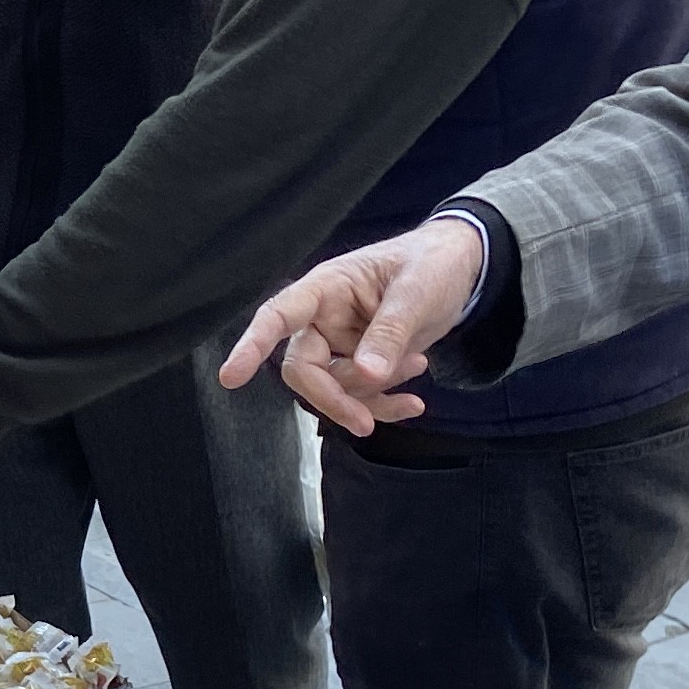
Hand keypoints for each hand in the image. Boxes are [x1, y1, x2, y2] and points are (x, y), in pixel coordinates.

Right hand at [218, 216, 483, 435]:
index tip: (230, 377)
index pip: (279, 315)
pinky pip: (358, 394)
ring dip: (373, 394)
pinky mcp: (360, 360)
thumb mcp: (417, 293)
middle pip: (303, 368)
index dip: (252, 345)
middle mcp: (324, 317)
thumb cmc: (432, 265)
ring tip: (419, 365)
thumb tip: (367, 375)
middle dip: (334, 398)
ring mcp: (340, 341)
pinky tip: (413, 402)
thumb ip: (390, 332)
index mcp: (327, 288)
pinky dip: (384, 404)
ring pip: (334, 387)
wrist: (458, 268)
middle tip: (366, 423)